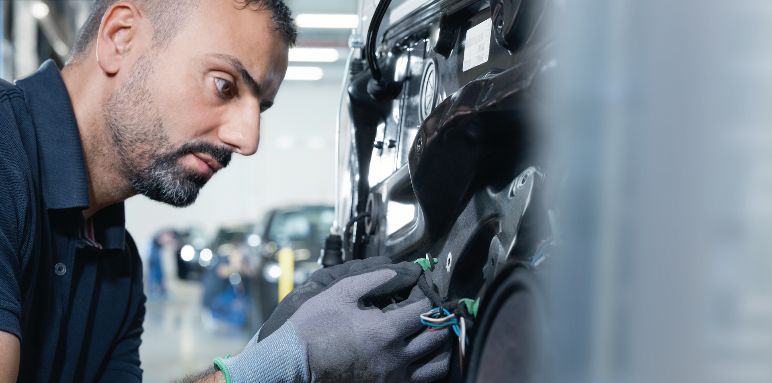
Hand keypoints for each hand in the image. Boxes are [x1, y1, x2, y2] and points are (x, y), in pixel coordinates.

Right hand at [215, 261, 449, 382]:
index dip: (426, 296)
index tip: (420, 291)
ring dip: (441, 345)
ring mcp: (393, 378)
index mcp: (384, 330)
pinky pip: (424, 381)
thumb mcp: (341, 293)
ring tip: (434, 333)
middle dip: (438, 319)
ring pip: (438, 364)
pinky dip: (431, 367)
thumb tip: (402, 272)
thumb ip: (375, 279)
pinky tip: (424, 355)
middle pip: (436, 336)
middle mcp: (394, 357)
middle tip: (434, 310)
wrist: (294, 362)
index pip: (424, 310)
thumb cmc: (314, 327)